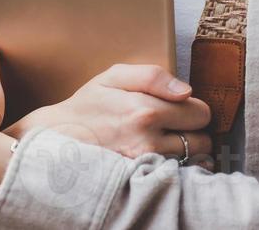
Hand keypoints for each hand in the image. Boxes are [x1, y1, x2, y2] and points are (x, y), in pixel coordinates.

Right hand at [5, 63, 212, 163]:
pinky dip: (179, 171)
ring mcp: (145, 165)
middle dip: (193, 132)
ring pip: (195, 162)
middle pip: (203, 140)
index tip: (179, 110)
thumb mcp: (113, 77)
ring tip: (167, 144)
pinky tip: (164, 161)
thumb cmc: (86, 107)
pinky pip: (180, 180)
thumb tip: (186, 90)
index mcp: (145, 110)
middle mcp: (148, 141)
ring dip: (188, 153)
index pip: (201, 113)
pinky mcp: (141, 183)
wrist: (56, 141)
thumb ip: (153, 76)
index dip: (193, 109)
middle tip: (173, 128)